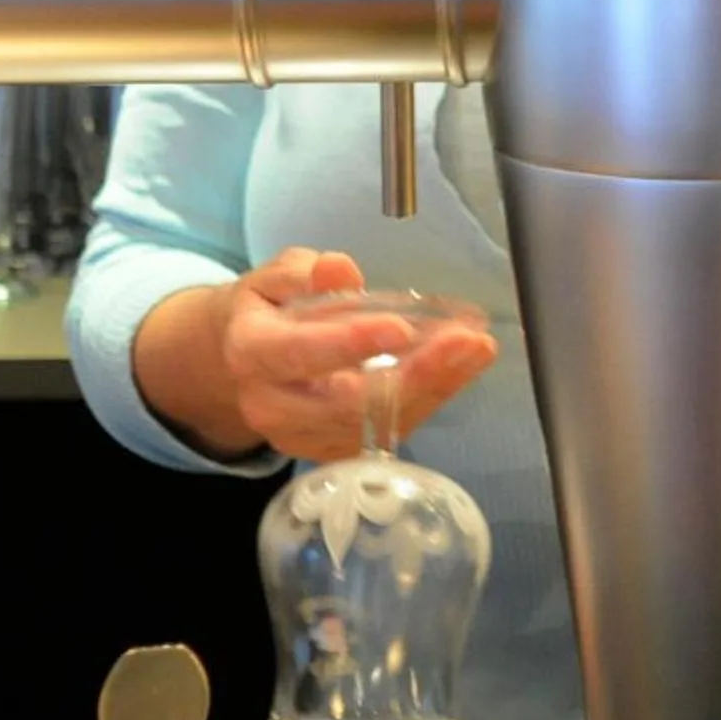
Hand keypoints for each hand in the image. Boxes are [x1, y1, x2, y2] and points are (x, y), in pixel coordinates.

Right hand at [216, 247, 498, 465]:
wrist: (243, 365)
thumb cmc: (268, 311)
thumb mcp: (273, 278)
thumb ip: (304, 273)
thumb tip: (341, 269)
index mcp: (251, 353)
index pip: (300, 352)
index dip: (351, 343)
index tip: (401, 328)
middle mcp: (273, 405)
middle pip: (348, 401)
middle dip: (414, 373)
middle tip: (466, 340)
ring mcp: (303, 436)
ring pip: (377, 421)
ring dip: (435, 386)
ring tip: (477, 348)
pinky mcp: (331, 450)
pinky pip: (388, 430)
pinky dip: (430, 398)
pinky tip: (463, 366)